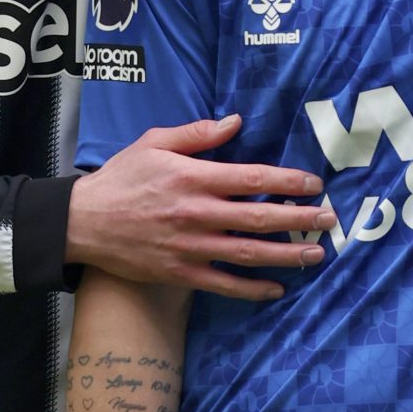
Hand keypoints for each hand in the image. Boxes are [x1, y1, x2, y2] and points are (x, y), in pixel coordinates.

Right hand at [69, 115, 329, 300]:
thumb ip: (196, 134)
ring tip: (316, 254)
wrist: (82, 222)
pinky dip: (252, 289)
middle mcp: (197, 213)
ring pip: (248, 253)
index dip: (287, 181)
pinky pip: (224, 284)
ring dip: (287, 255)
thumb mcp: (154, 143)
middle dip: (299, 219)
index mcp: (193, 177)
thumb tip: (234, 122)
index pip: (252, 178)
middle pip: (259, 217)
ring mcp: (190, 246)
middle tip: (330, 219)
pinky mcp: (180, 273)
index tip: (314, 184)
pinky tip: (277, 289)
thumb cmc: (120, 178)